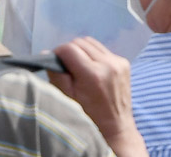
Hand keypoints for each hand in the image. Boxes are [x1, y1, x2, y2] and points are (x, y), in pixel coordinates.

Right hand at [50, 38, 144, 156]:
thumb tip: (46, 53)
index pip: (69, 49)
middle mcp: (108, 64)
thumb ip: (56, 75)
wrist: (115, 128)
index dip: (58, 54)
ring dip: (82, 51)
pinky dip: (93, 55)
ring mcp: (118, 62)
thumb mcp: (67, 99)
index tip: (55, 64)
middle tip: (66, 68)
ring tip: (79, 68)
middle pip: (80, 43)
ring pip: (91, 43)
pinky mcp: (124, 63)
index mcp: (93, 74)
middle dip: (69, 52)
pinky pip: (102, 50)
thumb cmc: (88, 117)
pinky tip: (92, 70)